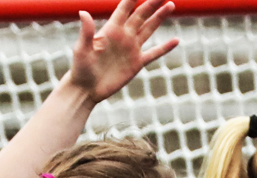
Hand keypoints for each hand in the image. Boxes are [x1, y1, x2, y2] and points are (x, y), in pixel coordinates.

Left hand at [63, 0, 178, 103]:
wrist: (86, 89)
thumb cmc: (80, 68)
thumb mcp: (82, 48)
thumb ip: (86, 31)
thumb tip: (83, 12)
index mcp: (111, 29)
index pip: (125, 7)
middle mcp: (123, 35)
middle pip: (141, 14)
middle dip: (152, 3)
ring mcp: (131, 49)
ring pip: (149, 29)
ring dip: (159, 17)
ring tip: (170, 5)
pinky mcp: (136, 63)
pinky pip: (154, 53)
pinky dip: (165, 47)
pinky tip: (176, 41)